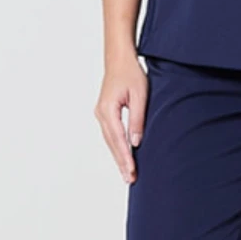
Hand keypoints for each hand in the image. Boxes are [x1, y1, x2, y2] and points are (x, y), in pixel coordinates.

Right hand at [96, 54, 147, 181]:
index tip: (132, 171)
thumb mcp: (140, 95)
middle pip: (112, 143)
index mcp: (108, 109)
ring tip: (128, 174)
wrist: (119, 60)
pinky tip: (123, 157)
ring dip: (119, 157)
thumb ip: (137, 119)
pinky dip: (117, 147)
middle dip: (121, 162)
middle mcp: (101, 114)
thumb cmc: (130, 74)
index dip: (125, 156)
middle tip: (130, 179)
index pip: (118, 138)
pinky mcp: (105, 114)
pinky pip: (110, 135)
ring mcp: (101, 114)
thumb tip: (136, 142)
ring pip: (110, 141)